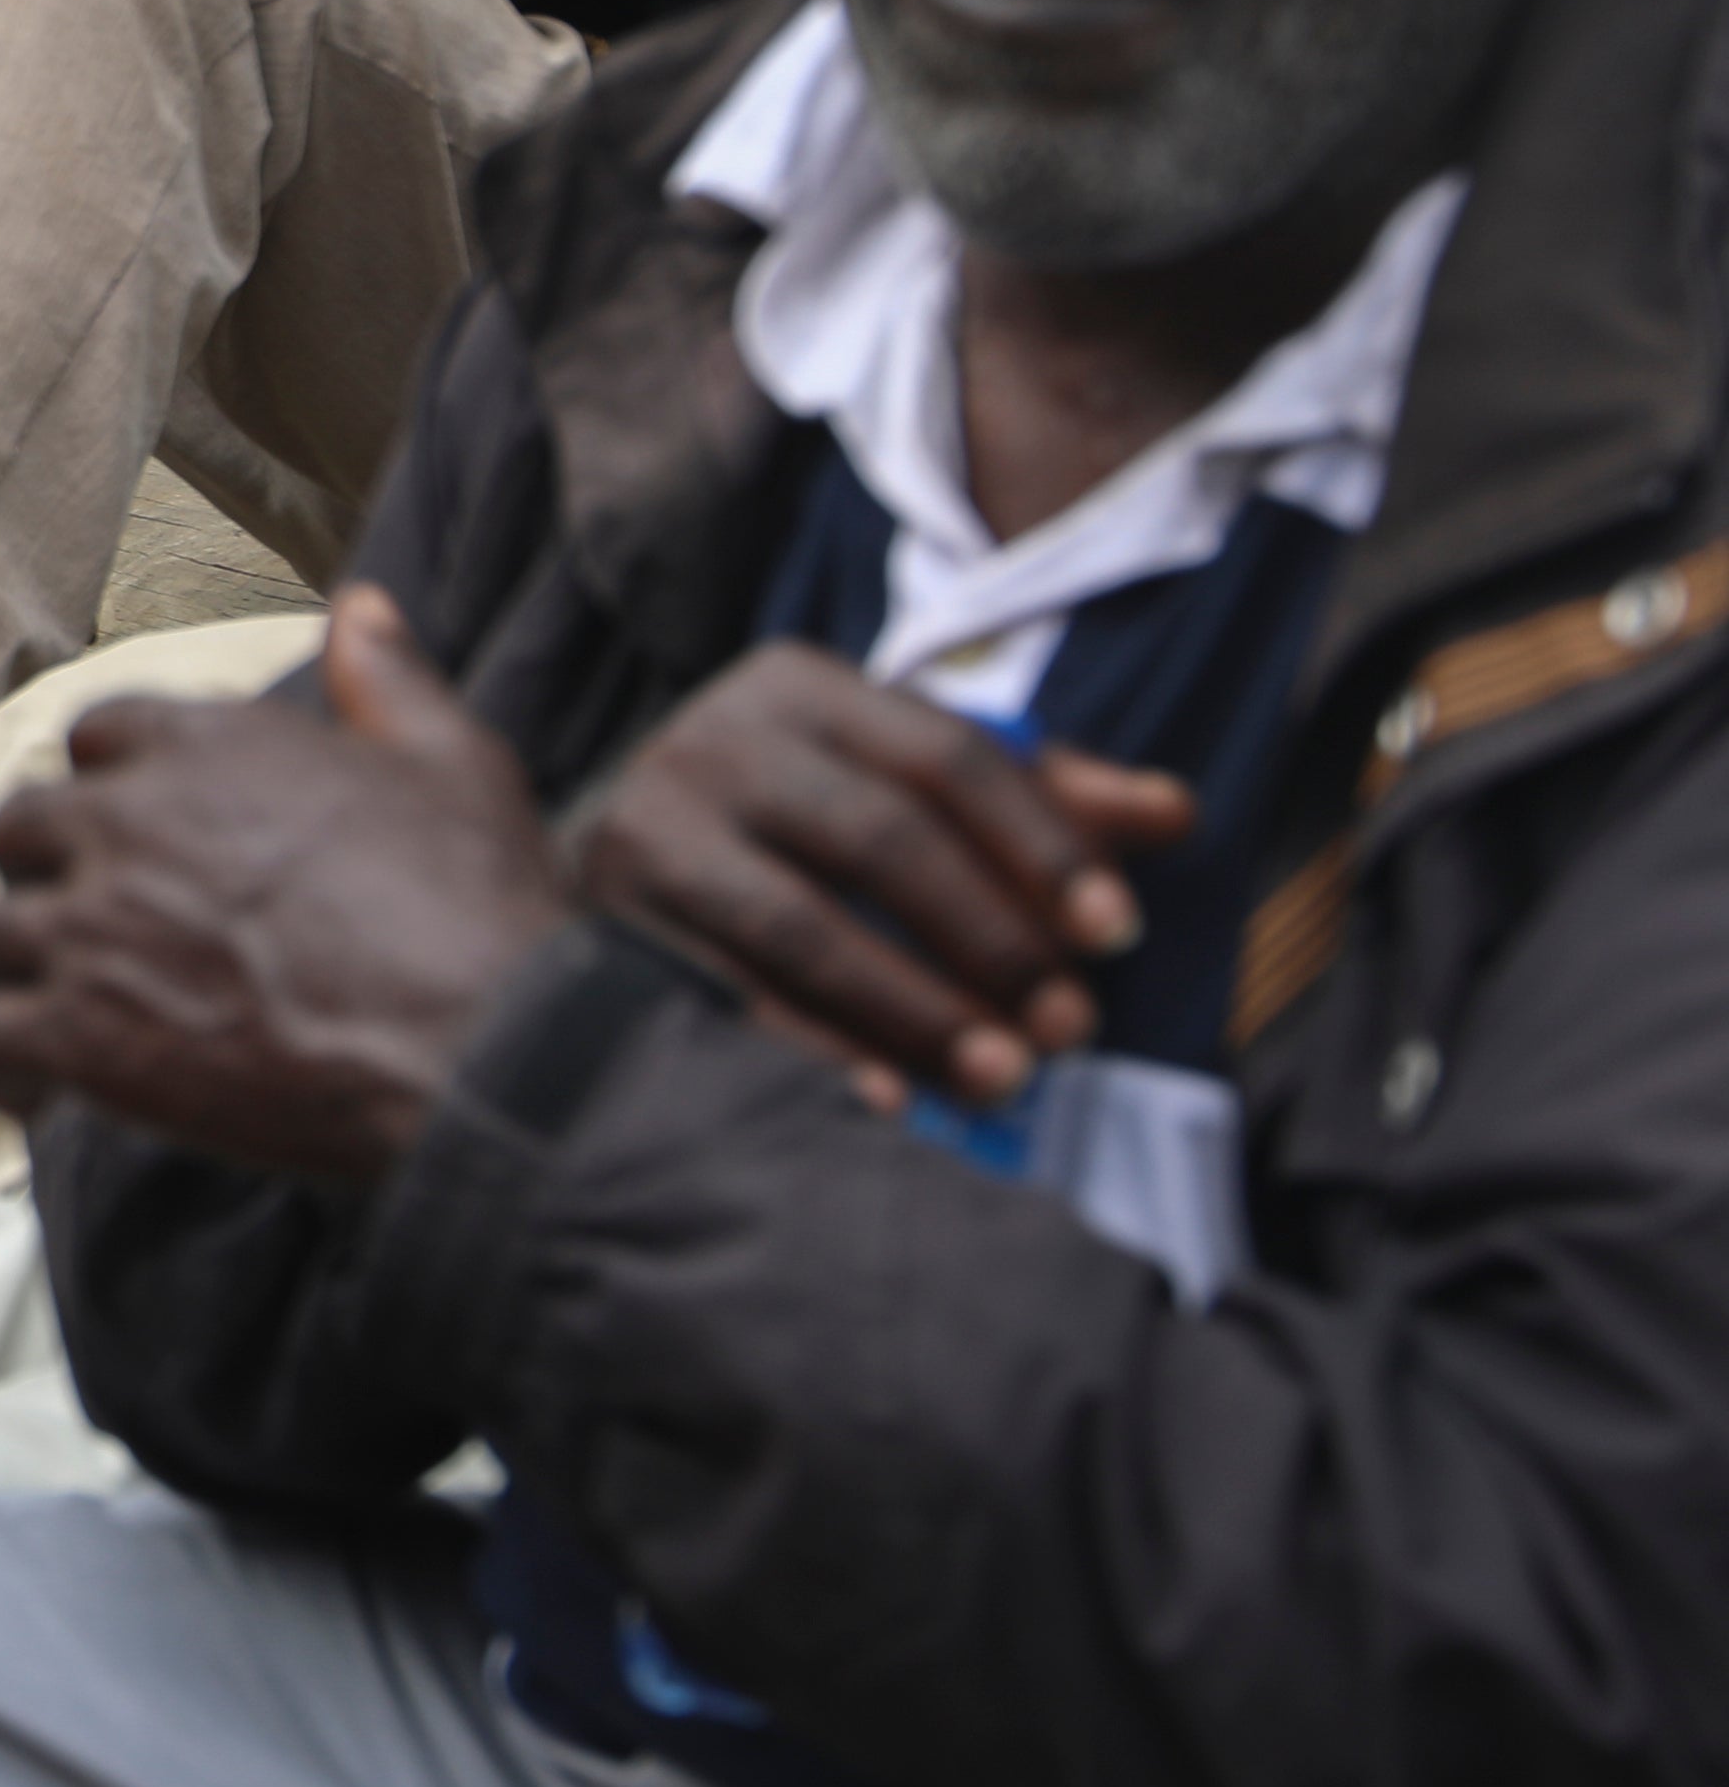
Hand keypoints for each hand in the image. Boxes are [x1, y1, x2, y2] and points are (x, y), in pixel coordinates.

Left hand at [0, 590, 572, 1182]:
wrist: (483, 1056)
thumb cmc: (478, 911)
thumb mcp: (453, 763)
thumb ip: (387, 679)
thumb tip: (360, 605)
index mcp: (203, 743)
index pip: (96, 737)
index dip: (112, 788)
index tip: (138, 837)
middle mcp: (126, 819)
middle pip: (23, 830)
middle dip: (50, 873)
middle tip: (95, 927)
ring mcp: (93, 927)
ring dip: (28, 971)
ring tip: (72, 1012)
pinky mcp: (81, 1034)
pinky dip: (9, 1068)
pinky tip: (49, 1092)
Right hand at [555, 646, 1183, 1112]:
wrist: (629, 848)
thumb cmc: (809, 818)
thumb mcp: (910, 782)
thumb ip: (1042, 797)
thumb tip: (1177, 813)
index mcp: (802, 686)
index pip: (946, 755)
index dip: (1042, 845)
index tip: (1119, 935)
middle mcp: (715, 738)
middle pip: (879, 839)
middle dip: (989, 942)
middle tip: (1072, 1031)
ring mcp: (651, 826)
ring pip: (800, 926)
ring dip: (915, 1011)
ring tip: (1003, 1080)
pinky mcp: (609, 918)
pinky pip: (725, 996)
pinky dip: (811, 1051)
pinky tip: (886, 1100)